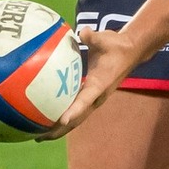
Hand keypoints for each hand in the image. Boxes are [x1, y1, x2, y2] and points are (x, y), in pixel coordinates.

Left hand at [40, 25, 145, 140]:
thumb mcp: (106, 39)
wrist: (130, 52)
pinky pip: (74, 111)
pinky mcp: (90, 97)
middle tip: (39, 136)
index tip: (61, 120)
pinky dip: (61, 117)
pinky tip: (45, 118)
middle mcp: (96, 97)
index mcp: (100, 85)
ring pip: (75, 119)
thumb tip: (82, 32)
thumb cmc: (116, 46)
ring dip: (58, 129)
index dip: (74, 110)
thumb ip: (93, 37)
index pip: (86, 99)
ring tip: (38, 136)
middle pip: (77, 118)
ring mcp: (93, 99)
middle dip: (59, 129)